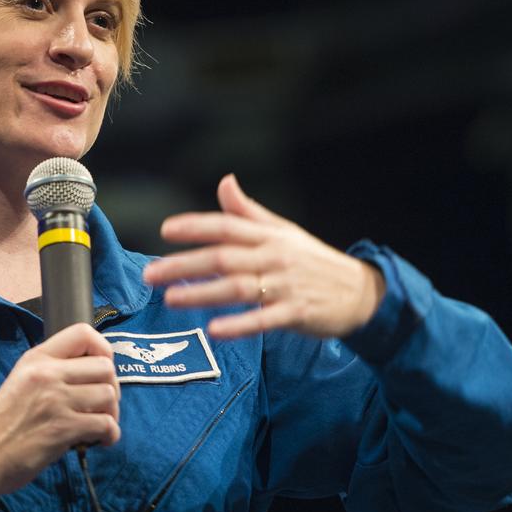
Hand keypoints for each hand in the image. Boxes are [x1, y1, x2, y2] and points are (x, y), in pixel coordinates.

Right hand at [0, 322, 119, 499]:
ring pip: (108, 395)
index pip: (83, 333)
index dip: (103, 348)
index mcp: (37, 359)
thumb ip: (52, 370)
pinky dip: (110, 435)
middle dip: (112, 387)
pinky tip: (99, 441)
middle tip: (102, 405)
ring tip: (98, 424)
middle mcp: (47, 374)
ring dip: (111, 413)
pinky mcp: (63, 428)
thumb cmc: (4, 422)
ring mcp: (56, 400)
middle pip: (105, 366)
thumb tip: (91, 370)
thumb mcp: (22, 380)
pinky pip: (106, 424)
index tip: (102, 368)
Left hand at [142, 174, 384, 339]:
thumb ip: (249, 212)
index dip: (196, 226)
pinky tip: (215, 329)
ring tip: (171, 299)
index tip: (165, 230)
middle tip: (151, 274)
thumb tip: (225, 182)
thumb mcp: (284, 231)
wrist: (361, 292)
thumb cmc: (314, 261)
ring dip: (203, 293)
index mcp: (270, 235)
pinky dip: (240, 325)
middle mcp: (275, 257)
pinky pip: (264, 319)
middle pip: (223, 258)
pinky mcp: (297, 312)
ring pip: (238, 288)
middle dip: (185, 265)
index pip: (227, 226)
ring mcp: (286, 285)